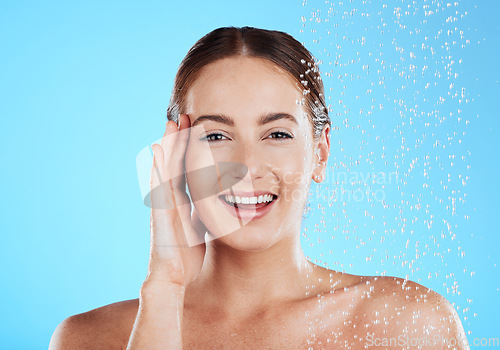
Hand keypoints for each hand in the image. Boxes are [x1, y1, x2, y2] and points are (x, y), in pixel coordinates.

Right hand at [145, 114, 206, 288]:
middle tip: (184, 117)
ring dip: (168, 146)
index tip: (195, 130)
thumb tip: (217, 205)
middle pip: (174, 163)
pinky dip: (158, 165)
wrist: (173, 276)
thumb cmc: (186, 255)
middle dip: (178, 140)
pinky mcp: (160, 211)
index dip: (189, 149)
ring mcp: (163, 203)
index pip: (186, 169)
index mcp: (182, 202)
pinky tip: (159, 149)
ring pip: (165, 168)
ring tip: (172, 124)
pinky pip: (159, 183)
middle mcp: (170, 198)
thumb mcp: (200, 228)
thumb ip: (203, 214)